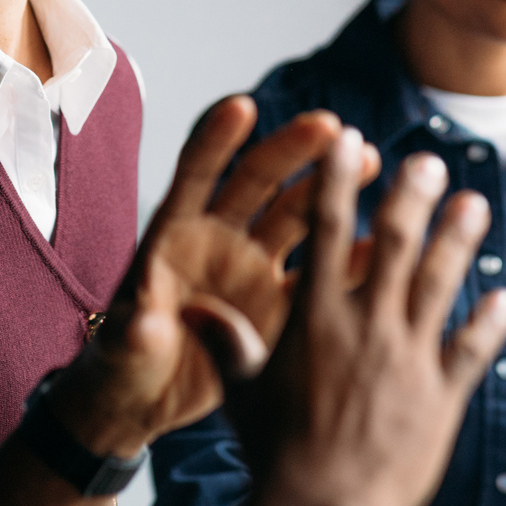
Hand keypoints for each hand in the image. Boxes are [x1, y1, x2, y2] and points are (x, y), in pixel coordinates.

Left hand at [46, 96, 376, 456]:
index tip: (242, 106)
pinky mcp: (277, 303)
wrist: (144, 399)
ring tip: (367, 159)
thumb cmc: (122, 363)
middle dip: (290, 150)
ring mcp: (251, 267)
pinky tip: (384, 241)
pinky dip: (349, 258)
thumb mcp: (125, 352)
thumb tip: (144, 324)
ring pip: (296, 215)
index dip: (216, 141)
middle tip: (330, 126)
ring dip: (329, 187)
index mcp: (170, 234)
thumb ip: (136, 335)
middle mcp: (215, 239)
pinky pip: (319, 275)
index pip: (194, 175)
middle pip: (256, 182)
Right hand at [236, 142, 505, 505]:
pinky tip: (504, 296)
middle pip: (394, 247)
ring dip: (460, 242)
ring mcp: (408, 360)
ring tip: (475, 202)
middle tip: (428, 159)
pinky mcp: (440, 397)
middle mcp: (365, 328)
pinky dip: (489, 322)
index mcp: (315, 318)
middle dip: (412, 198)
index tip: (348, 142)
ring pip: (440, 286)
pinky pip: (471, 350)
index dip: (338, 183)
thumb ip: (229, 342)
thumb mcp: (244, 392)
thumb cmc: (276, 453)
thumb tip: (185, 306)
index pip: (327, 234)